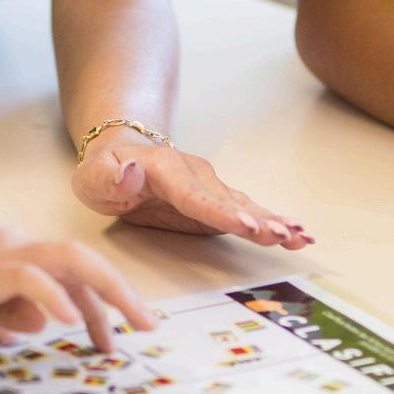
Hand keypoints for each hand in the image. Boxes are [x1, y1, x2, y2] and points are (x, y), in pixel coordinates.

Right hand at [0, 226, 158, 357]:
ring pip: (71, 260)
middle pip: (83, 261)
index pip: (71, 271)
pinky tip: (69, 325)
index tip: (114, 336)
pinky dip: (55, 297)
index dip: (101, 302)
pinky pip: (29, 277)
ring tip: (127, 332)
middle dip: (121, 294)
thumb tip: (37, 328)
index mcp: (10, 252)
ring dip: (109, 294)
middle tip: (147, 327)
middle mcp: (12, 244)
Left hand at [71, 132, 312, 248]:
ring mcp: (211, 189)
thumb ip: (109, 176)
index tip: (244, 224)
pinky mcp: (218, 204)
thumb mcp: (92, 175)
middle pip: (230, 202)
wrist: (120, 158)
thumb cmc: (106, 170)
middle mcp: (196, 176)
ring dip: (273, 222)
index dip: (220, 211)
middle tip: (284, 234)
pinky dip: (273, 223)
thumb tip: (130, 172)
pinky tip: (297, 234)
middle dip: (258, 219)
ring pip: (246, 207)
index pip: (194, 195)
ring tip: (300, 235)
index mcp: (167, 170)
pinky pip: (248, 214)